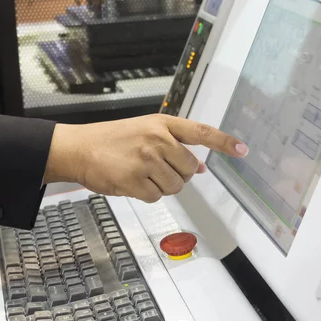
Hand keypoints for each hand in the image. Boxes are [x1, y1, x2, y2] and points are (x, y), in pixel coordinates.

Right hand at [44, 114, 247, 202]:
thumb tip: (200, 167)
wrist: (78, 148)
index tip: (242, 150)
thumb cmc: (112, 139)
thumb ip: (174, 146)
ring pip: (175, 186)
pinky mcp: (134, 181)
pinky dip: (147, 194)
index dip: (224, 142)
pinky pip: (156, 196)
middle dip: (178, 174)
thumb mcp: (145, 132)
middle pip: (189, 168)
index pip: (201, 132)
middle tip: (157, 168)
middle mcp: (157, 140)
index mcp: (162, 124)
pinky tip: (132, 182)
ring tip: (142, 174)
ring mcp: (146, 160)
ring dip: (163, 186)